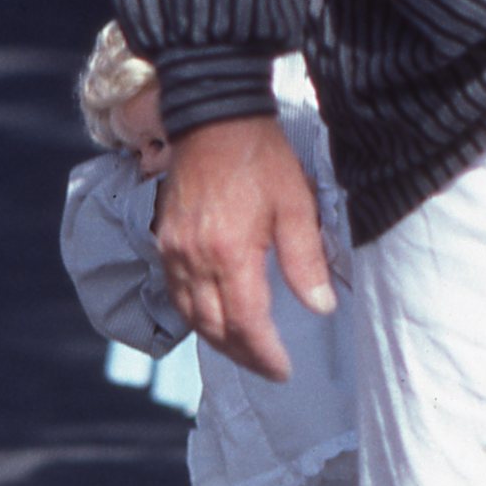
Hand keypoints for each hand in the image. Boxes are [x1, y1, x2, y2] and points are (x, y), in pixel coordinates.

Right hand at [154, 117, 335, 381]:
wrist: (214, 116)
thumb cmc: (260, 157)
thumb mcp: (296, 205)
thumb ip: (306, 261)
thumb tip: (320, 307)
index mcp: (229, 253)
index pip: (245, 323)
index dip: (264, 354)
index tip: (283, 369)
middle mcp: (194, 258)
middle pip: (213, 328)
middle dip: (242, 355)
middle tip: (267, 367)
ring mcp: (174, 250)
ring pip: (190, 315)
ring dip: (217, 340)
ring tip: (244, 351)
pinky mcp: (164, 238)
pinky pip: (175, 292)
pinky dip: (194, 314)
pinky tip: (213, 317)